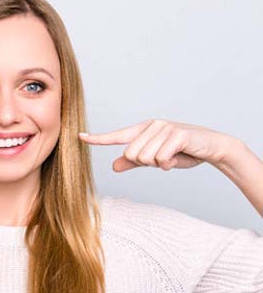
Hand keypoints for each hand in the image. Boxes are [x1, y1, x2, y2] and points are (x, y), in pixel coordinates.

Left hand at [79, 119, 236, 172]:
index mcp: (143, 130)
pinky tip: (178, 157)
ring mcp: (164, 128)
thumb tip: (113, 166)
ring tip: (171, 157)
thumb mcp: (155, 159)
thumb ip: (134, 162)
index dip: (98, 138)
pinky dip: (169, 164)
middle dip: (146, 163)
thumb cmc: (182, 152)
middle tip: (162, 159)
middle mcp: (151, 126)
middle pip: (131, 154)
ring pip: (145, 158)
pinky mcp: (177, 134)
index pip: (116, 135)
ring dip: (159, 164)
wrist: (212, 147)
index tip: (80, 137)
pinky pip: (161, 158)